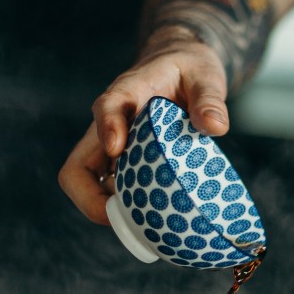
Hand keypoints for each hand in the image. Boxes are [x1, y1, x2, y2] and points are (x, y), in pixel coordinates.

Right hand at [57, 31, 228, 223]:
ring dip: (106, 209)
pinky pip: (110, 192)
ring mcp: (111, 148)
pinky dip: (124, 209)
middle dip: (89, 198)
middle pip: (78, 166)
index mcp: (127, 93)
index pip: (106, 107)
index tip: (117, 148)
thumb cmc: (189, 69)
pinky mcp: (122, 163)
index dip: (107, 128)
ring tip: (141, 226)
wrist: (180, 67)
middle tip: (122, 217)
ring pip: (88, 186)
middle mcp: (110, 125)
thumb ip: (209, 98)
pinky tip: (152, 221)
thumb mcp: (205, 75)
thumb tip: (216, 127)